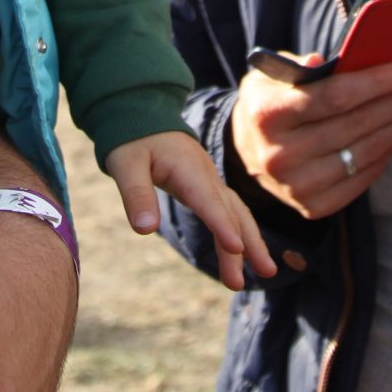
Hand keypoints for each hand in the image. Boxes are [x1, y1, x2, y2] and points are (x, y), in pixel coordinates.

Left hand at [105, 129, 277, 289]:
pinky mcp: (207, 189)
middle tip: (262, 273)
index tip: (236, 248)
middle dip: (247, 244)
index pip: (208, 201)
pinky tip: (242, 255)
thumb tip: (145, 230)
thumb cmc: (132, 141)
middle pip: (232, 212)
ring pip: (236, 214)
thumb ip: (136, 195)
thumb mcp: (125, 165)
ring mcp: (210, 183)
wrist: (146, 118)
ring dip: (250, 243)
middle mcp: (207, 177)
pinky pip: (228, 213)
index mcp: (188, 169)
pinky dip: (239, 233)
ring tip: (266, 272)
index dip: (222, 225)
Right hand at [229, 56, 391, 219]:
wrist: (246, 154)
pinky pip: (363, 178)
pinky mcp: (314, 207)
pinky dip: (387, 153)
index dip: (375, 82)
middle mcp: (280, 155)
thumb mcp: (270, 77)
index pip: (332, 97)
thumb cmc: (269, 104)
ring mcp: (297, 187)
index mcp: (268, 115)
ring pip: (364, 153)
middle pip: (354, 125)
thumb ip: (300, 66)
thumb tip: (328, 61)